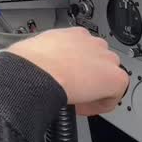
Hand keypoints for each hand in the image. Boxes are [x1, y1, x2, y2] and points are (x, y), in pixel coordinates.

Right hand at [8, 28, 128, 115]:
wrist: (35, 71)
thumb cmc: (27, 62)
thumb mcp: (32, 49)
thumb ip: (40, 53)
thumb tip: (27, 62)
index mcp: (72, 34)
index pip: (82, 50)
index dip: (75, 68)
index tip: (65, 78)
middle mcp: (90, 42)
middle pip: (99, 62)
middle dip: (88, 77)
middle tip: (73, 90)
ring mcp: (104, 58)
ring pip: (108, 76)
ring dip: (96, 89)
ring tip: (77, 99)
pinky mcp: (114, 77)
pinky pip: (114, 95)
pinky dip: (100, 104)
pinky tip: (83, 106)